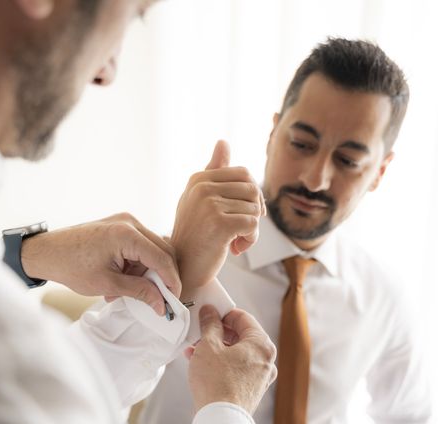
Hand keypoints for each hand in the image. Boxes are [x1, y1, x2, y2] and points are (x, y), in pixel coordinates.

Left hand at [19, 213, 179, 314]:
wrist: (46, 252)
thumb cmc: (71, 266)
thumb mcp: (108, 284)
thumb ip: (139, 292)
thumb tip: (161, 305)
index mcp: (126, 234)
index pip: (162, 258)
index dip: (171, 282)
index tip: (173, 301)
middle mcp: (129, 222)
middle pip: (162, 250)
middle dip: (161, 277)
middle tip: (156, 299)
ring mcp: (124, 221)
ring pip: (152, 249)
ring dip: (146, 272)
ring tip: (124, 290)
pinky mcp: (119, 226)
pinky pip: (139, 246)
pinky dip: (136, 264)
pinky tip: (122, 278)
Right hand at [171, 140, 264, 299]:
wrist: (182, 269)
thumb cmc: (195, 236)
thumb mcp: (200, 200)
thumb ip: (213, 172)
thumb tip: (223, 141)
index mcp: (198, 179)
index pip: (243, 174)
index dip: (250, 196)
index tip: (239, 215)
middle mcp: (202, 188)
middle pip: (252, 189)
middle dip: (253, 211)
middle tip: (240, 230)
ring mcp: (209, 204)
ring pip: (255, 208)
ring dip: (251, 229)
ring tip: (233, 241)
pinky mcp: (220, 223)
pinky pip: (253, 224)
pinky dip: (250, 240)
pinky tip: (235, 248)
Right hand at [186, 305, 276, 412]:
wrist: (220, 420)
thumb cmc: (217, 382)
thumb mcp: (209, 345)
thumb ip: (210, 324)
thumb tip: (210, 312)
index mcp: (261, 345)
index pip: (244, 318)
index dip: (224, 313)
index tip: (209, 312)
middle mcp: (266, 360)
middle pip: (241, 336)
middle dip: (217, 332)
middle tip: (200, 330)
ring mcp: (260, 377)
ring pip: (236, 353)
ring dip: (215, 348)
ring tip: (194, 348)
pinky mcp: (250, 390)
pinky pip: (235, 368)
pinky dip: (220, 363)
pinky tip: (200, 363)